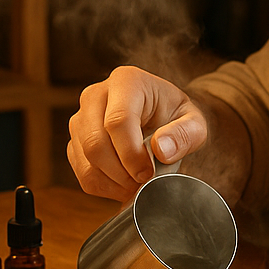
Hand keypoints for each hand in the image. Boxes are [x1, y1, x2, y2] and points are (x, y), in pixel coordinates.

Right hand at [67, 66, 208, 201]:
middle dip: (122, 172)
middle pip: (95, 143)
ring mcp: (81, 119)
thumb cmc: (175, 116)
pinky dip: (105, 187)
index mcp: (126, 82)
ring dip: (114, 182)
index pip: (118, 121)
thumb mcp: (194, 122)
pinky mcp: (75, 142)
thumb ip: (185, 134)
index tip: (149, 173)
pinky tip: (125, 183)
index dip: (132, 154)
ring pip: (86, 161)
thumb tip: (161, 150)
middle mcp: (96, 95)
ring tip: (138, 182)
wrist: (161, 118)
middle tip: (145, 182)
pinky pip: (83, 173)